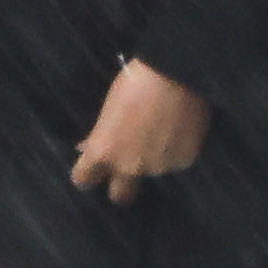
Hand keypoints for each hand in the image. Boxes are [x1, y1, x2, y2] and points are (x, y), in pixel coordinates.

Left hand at [70, 59, 209, 202]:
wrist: (176, 71)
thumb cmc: (134, 82)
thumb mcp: (108, 110)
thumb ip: (99, 135)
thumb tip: (87, 147)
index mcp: (104, 151)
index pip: (83, 180)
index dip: (87, 175)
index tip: (92, 168)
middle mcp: (129, 167)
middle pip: (120, 196)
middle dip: (121, 187)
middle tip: (127, 167)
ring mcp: (159, 167)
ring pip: (152, 172)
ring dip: (152, 159)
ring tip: (161, 130)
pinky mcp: (184, 161)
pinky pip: (175, 161)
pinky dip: (175, 150)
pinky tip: (179, 128)